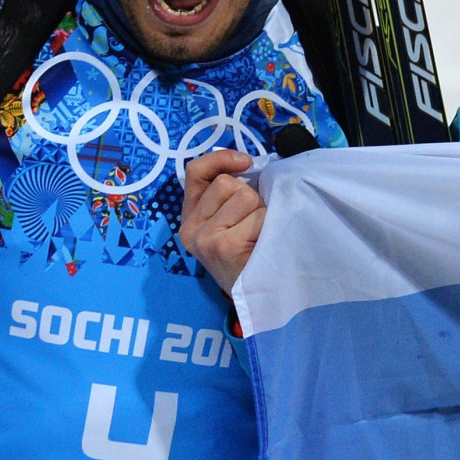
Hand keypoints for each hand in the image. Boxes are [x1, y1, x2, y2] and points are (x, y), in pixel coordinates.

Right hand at [181, 150, 262, 291]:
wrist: (259, 300)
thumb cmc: (251, 256)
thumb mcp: (231, 222)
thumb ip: (229, 196)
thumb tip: (250, 163)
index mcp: (189, 218)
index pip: (195, 171)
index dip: (220, 159)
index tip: (246, 163)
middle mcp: (190, 228)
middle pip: (227, 183)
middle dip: (251, 198)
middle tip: (254, 227)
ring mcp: (204, 238)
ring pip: (245, 196)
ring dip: (262, 212)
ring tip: (259, 238)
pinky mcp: (222, 245)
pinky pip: (259, 215)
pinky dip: (270, 226)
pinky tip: (263, 247)